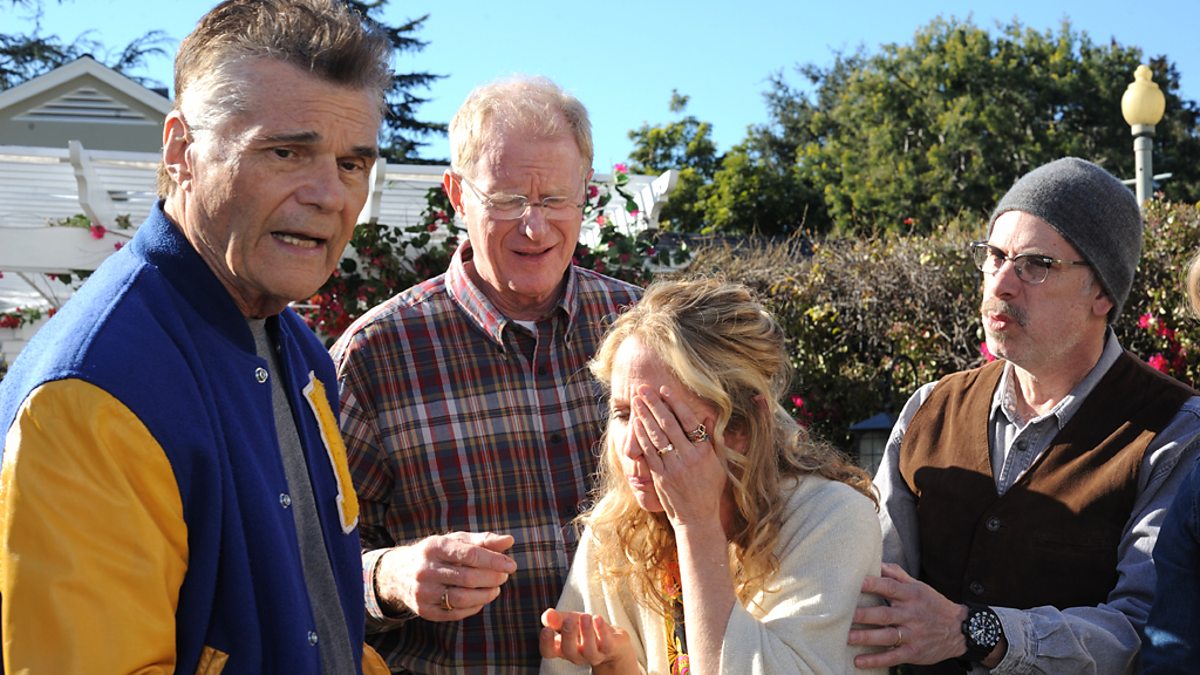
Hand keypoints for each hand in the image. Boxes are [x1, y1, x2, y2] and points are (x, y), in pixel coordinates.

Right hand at [375, 531, 515, 620]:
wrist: (398, 572)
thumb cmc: (436, 553)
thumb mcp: (455, 541)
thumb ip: (483, 541)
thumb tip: (510, 541)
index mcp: (435, 547)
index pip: (470, 555)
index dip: (494, 561)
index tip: (511, 565)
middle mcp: (426, 569)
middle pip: (468, 578)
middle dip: (492, 578)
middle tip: (504, 576)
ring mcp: (423, 592)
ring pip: (462, 598)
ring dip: (486, 595)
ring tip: (495, 588)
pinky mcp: (424, 610)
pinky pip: (455, 613)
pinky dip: (474, 607)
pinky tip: (481, 599)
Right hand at [539, 608, 636, 671]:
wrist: (614, 641)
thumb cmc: (587, 630)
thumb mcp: (570, 620)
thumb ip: (557, 618)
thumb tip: (547, 615)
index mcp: (563, 648)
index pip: (549, 652)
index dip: (546, 643)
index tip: (547, 629)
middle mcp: (577, 655)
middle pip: (569, 651)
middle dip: (568, 635)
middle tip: (568, 620)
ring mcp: (594, 655)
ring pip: (589, 650)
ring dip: (586, 632)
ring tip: (585, 616)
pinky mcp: (610, 649)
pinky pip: (606, 644)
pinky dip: (601, 631)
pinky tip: (597, 618)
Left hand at [633, 384, 725, 529]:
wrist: (697, 519)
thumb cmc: (709, 490)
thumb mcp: (719, 465)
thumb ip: (713, 441)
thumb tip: (709, 418)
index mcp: (704, 452)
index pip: (689, 421)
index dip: (675, 403)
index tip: (664, 389)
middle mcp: (688, 458)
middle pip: (668, 425)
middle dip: (654, 404)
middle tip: (642, 388)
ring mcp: (673, 467)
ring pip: (656, 436)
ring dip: (644, 416)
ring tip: (636, 400)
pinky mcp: (660, 477)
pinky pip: (649, 452)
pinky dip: (641, 436)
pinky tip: (636, 423)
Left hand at [848, 562, 972, 667]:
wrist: (960, 630)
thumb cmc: (933, 604)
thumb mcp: (919, 586)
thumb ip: (897, 575)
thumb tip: (877, 562)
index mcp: (911, 595)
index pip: (890, 587)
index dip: (873, 584)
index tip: (856, 583)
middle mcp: (911, 615)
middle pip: (884, 614)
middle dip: (863, 615)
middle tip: (843, 614)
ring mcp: (913, 635)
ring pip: (886, 636)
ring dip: (865, 637)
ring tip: (846, 637)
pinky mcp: (914, 652)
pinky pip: (893, 657)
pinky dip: (876, 660)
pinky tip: (859, 661)